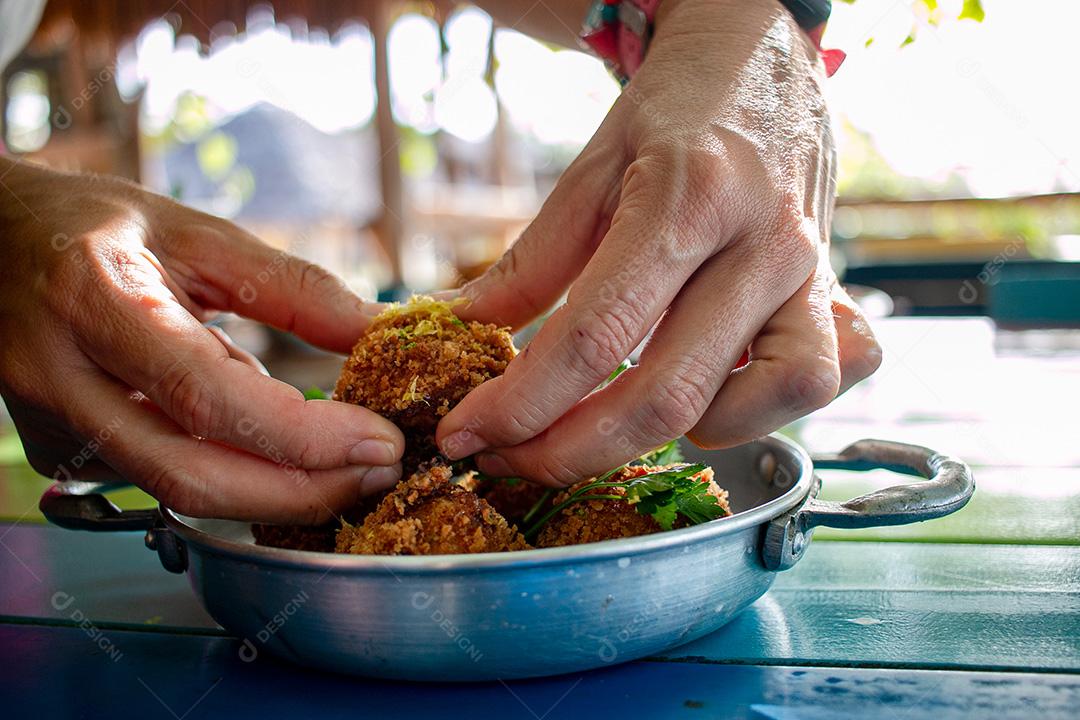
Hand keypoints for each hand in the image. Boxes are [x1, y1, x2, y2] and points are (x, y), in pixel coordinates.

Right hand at [0, 158, 402, 521]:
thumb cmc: (92, 224)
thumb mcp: (195, 233)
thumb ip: (291, 286)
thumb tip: (380, 329)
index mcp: (95, 298)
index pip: (207, 396)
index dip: (303, 437)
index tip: (378, 441)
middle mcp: (61, 375)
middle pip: (191, 475)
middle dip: (301, 491)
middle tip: (377, 471)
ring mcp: (51, 424)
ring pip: (177, 492)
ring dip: (276, 493)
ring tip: (348, 466)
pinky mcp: (61, 450)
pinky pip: (162, 478)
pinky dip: (234, 475)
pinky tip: (282, 456)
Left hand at [436, 0, 880, 484]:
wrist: (762, 56)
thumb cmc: (673, 112)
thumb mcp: (590, 170)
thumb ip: (530, 262)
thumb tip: (456, 327)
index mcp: (685, 196)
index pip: (595, 335)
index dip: (521, 403)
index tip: (466, 433)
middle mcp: (759, 241)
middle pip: (667, 392)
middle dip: (570, 450)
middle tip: (509, 459)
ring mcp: (809, 272)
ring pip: (761, 401)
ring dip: (674, 438)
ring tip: (615, 419)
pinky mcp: (835, 291)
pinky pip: (818, 381)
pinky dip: (757, 413)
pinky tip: (705, 400)